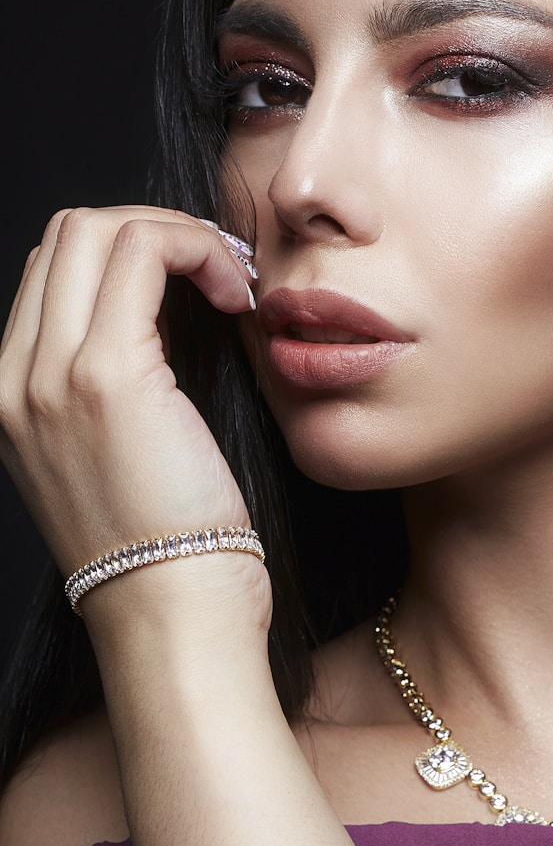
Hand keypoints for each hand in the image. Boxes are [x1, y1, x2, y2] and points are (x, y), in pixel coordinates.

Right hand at [0, 206, 256, 594]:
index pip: (52, 275)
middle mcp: (13, 380)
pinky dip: (196, 250)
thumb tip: (171, 322)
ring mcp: (48, 376)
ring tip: (229, 280)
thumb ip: (120, 393)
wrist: (171, 616)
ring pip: (93, 229)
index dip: (127, 255)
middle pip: (63, 236)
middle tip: (218, 270)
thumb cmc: (170, 550)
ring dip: (174, 235)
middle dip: (150, 232)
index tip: (195, 284)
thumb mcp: (119, 463)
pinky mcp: (105, 377)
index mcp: (13, 398)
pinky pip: (142, 253)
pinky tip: (237, 295)